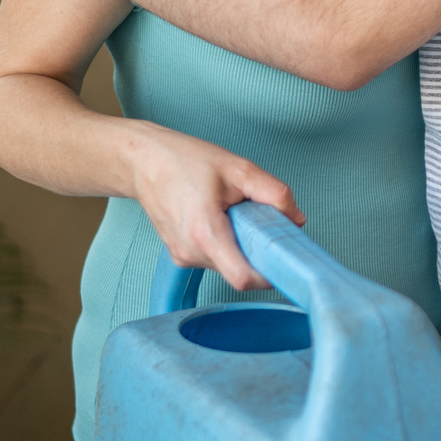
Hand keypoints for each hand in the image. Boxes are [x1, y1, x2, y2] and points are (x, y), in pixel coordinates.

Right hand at [127, 124, 305, 292]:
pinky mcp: (180, 255)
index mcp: (205, 233)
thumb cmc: (185, 161)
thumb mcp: (238, 168)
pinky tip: (218, 217)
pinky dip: (225, 243)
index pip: (242, 279)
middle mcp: (191, 252)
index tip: (281, 259)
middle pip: (240, 271)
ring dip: (240, 245)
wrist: (144, 161)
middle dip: (257, 251)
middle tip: (258, 220)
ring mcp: (183, 257)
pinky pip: (214, 258)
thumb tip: (296, 219)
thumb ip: (274, 193)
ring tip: (232, 212)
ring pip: (227, 265)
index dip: (268, 275)